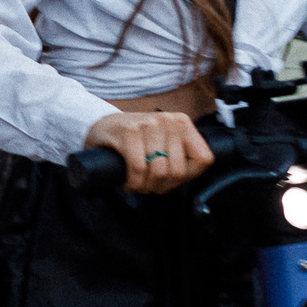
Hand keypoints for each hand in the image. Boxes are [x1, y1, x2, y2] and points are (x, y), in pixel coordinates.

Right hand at [83, 109, 213, 194]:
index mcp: (183, 123)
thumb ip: (181, 156)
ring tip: (139, 184)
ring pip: (159, 171)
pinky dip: (134, 183)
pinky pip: (139, 169)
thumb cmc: (136, 141)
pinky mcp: (128, 131)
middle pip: (178, 170)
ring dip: (146, 186)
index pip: (203, 159)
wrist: (102, 127)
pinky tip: (129, 183)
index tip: (171, 178)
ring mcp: (148, 124)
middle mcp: (168, 120)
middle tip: (150, 186)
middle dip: (163, 186)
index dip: (188, 176)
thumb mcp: (165, 143)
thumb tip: (189, 176)